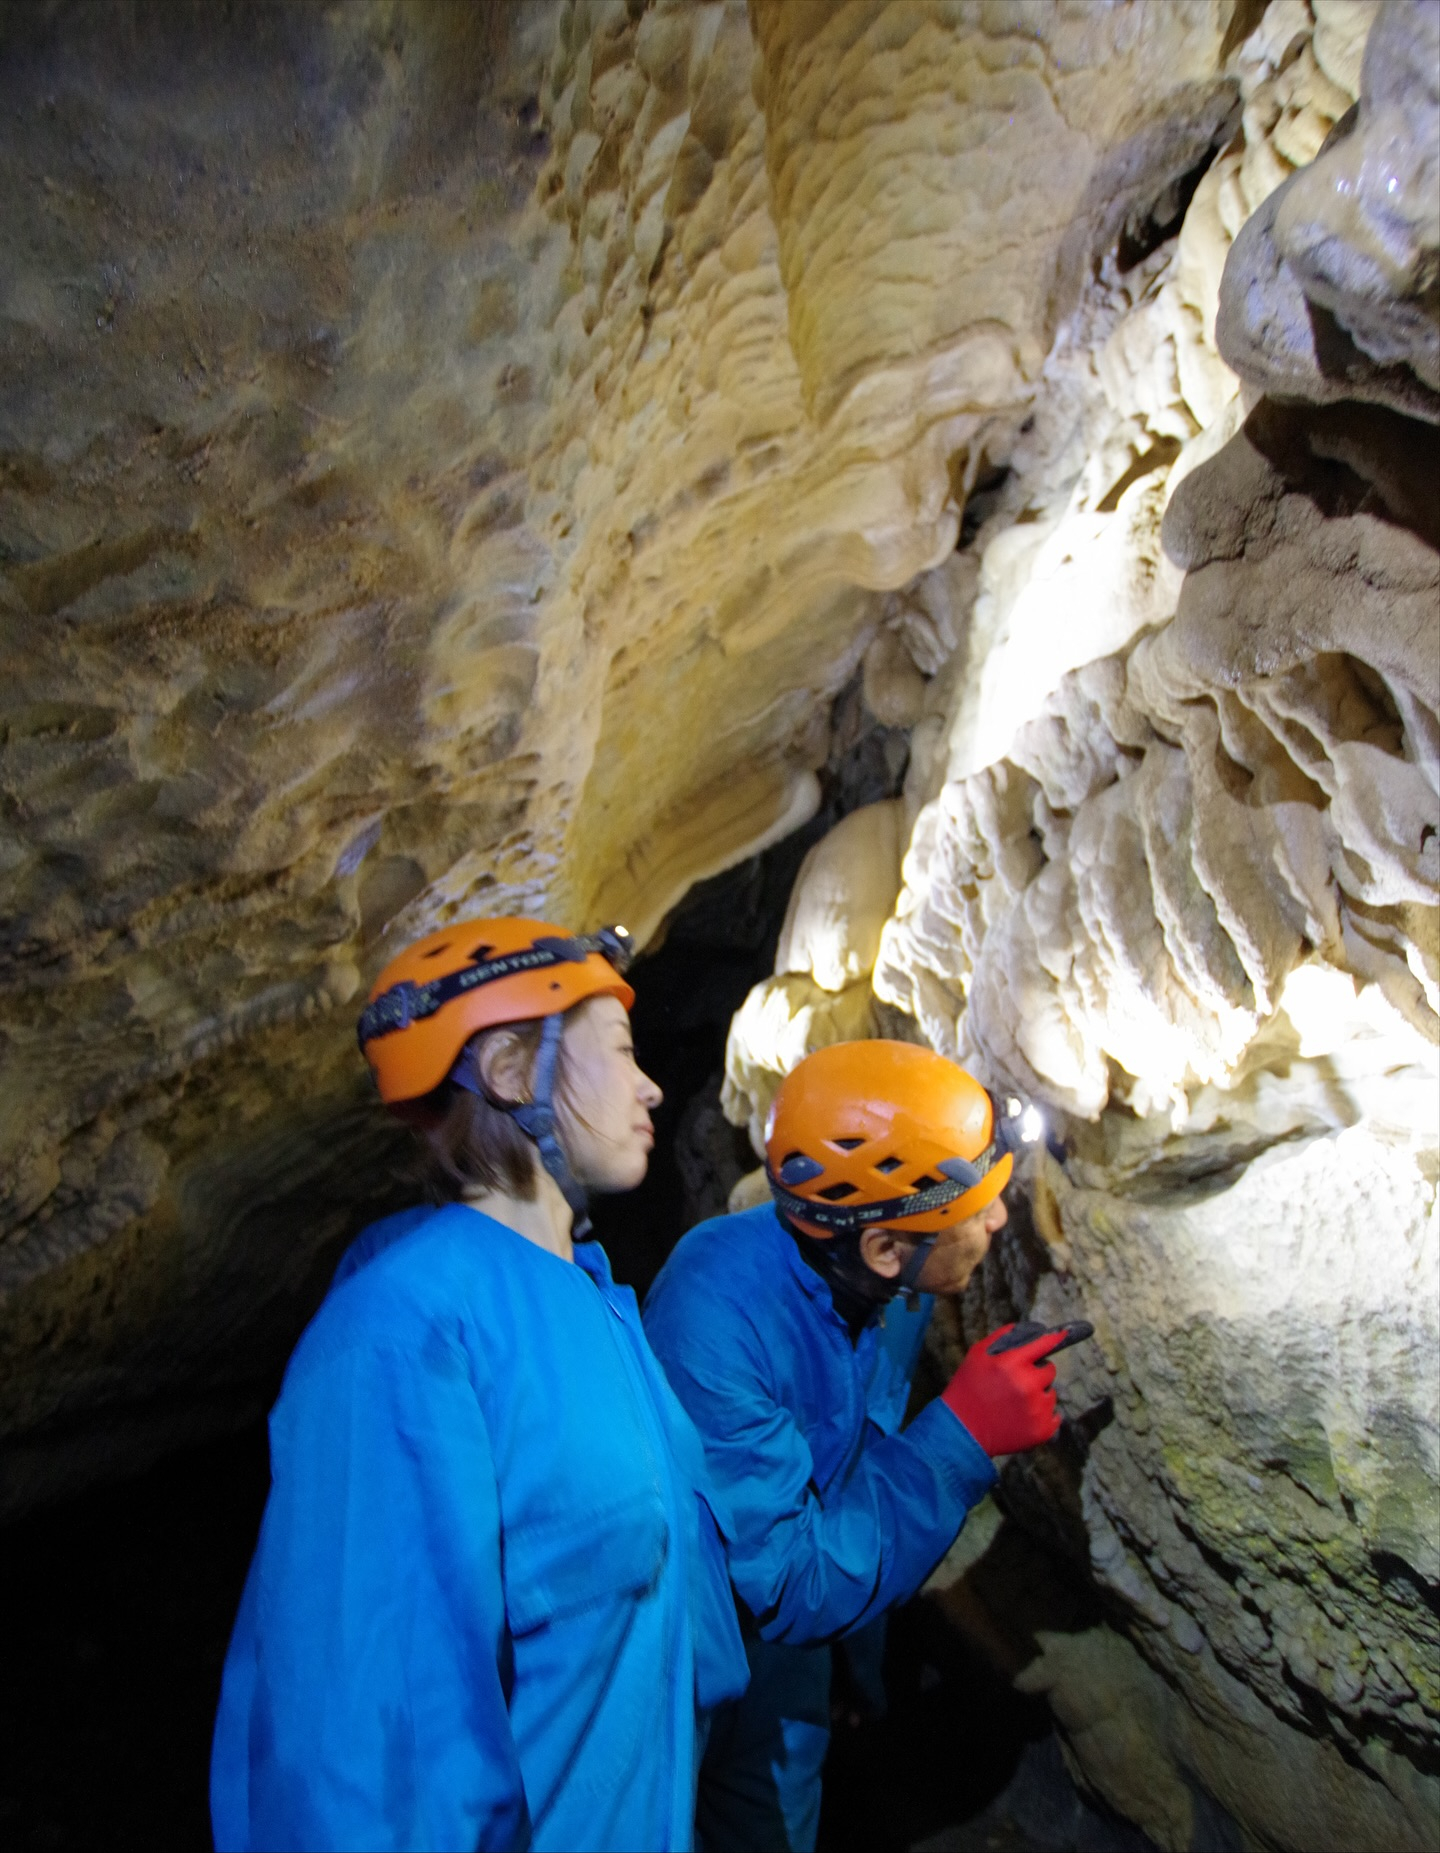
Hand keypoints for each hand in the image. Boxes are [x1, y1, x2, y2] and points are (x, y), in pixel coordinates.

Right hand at [940, 1322, 1065, 1455]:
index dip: (1053, 1339)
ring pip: (1051, 1394)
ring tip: (1015, 1404)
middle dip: (1036, 1373)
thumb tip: (1025, 1329)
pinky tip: (1023, 1418)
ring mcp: (1037, 1409)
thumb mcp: (977, 1355)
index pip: (1043, 1344)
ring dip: (1039, 1396)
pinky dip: (1042, 1417)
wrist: (962, 1431)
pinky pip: (1054, 1417)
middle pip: (1049, 1371)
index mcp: (1012, 1363)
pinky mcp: (1042, 1430)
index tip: (1063, 1334)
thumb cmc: (968, 1389)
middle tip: (1018, 1382)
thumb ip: (1002, 1337)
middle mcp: (1028, 1385)